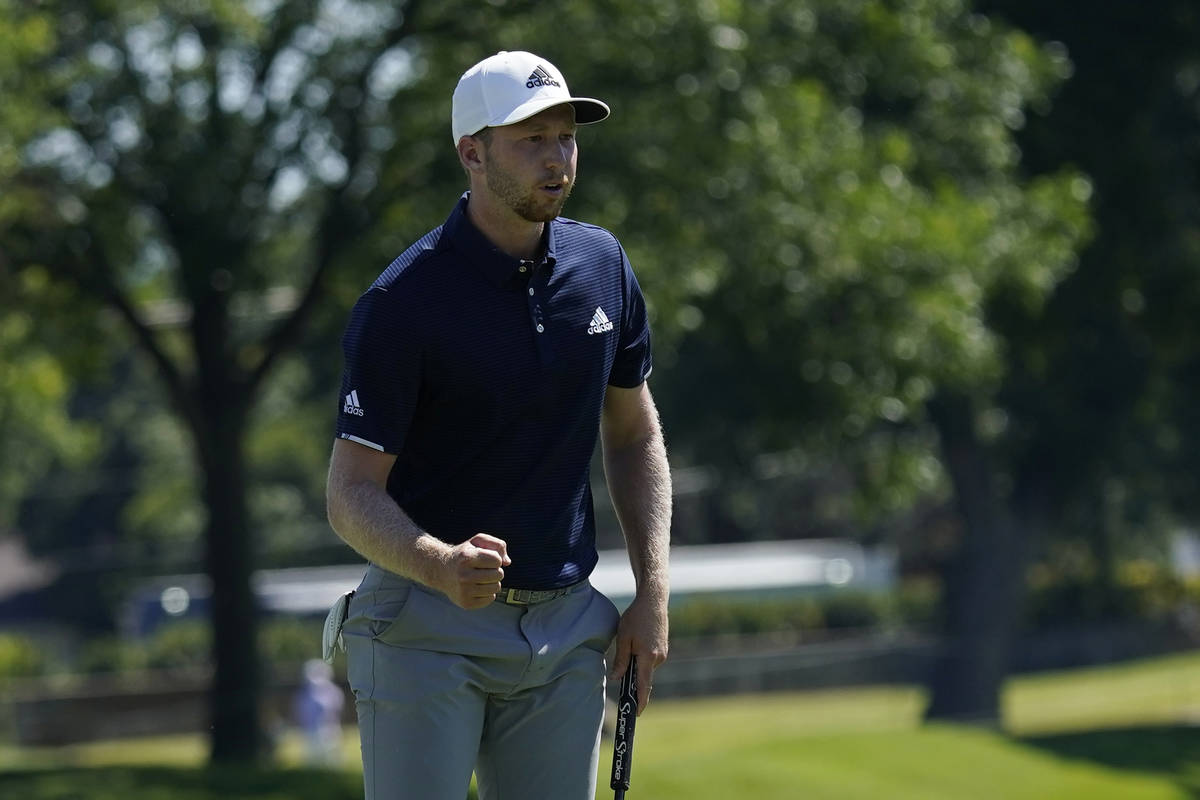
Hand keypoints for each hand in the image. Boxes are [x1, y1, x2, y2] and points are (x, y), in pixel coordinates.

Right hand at [435, 533, 510, 608]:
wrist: (441, 571)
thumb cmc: (464, 555)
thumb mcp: (477, 541)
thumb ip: (497, 545)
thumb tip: (507, 562)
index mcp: (466, 558)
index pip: (496, 560)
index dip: (495, 559)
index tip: (486, 559)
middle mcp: (464, 575)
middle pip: (499, 575)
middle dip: (495, 570)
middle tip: (484, 569)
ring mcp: (464, 591)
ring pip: (496, 587)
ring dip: (492, 582)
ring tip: (481, 578)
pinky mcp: (466, 603)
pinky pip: (490, 598)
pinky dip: (487, 593)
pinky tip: (477, 587)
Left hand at [610, 591, 668, 714]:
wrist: (653, 601)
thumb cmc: (636, 617)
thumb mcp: (623, 638)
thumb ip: (621, 660)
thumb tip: (616, 678)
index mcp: (648, 656)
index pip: (644, 685)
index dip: (640, 700)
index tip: (637, 713)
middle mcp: (659, 658)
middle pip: (644, 676)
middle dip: (633, 678)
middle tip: (621, 671)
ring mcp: (663, 653)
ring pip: (646, 667)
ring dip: (637, 664)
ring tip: (630, 643)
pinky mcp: (664, 648)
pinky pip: (651, 659)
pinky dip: (643, 657)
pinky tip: (637, 642)